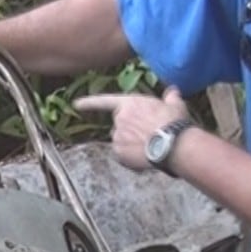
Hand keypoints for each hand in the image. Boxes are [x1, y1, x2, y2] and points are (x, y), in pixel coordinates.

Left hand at [73, 86, 190, 170]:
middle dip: (130, 130)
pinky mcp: (119, 153)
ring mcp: (117, 136)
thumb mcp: (174, 105)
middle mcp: (119, 119)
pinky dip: (131, 159)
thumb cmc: (174, 122)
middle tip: (148, 136)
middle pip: (119, 125)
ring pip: (121, 142)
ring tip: (150, 148)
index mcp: (129, 104)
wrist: (173, 144)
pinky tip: (145, 158)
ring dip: (131, 145)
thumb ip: (170, 98)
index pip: (104, 101)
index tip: (76, 104)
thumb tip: (173, 92)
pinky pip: (122, 157)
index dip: (89, 103)